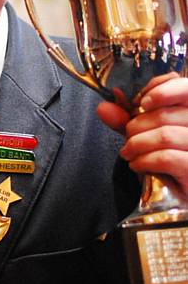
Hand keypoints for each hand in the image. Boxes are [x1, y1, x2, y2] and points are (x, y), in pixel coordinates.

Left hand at [96, 72, 187, 194]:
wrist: (177, 197)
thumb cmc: (167, 162)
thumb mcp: (145, 135)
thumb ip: (126, 120)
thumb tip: (103, 108)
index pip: (184, 86)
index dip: (159, 89)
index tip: (140, 103)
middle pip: (166, 113)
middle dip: (137, 124)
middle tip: (128, 136)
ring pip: (165, 135)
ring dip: (137, 143)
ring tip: (128, 152)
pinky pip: (167, 158)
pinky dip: (144, 160)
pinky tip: (137, 165)